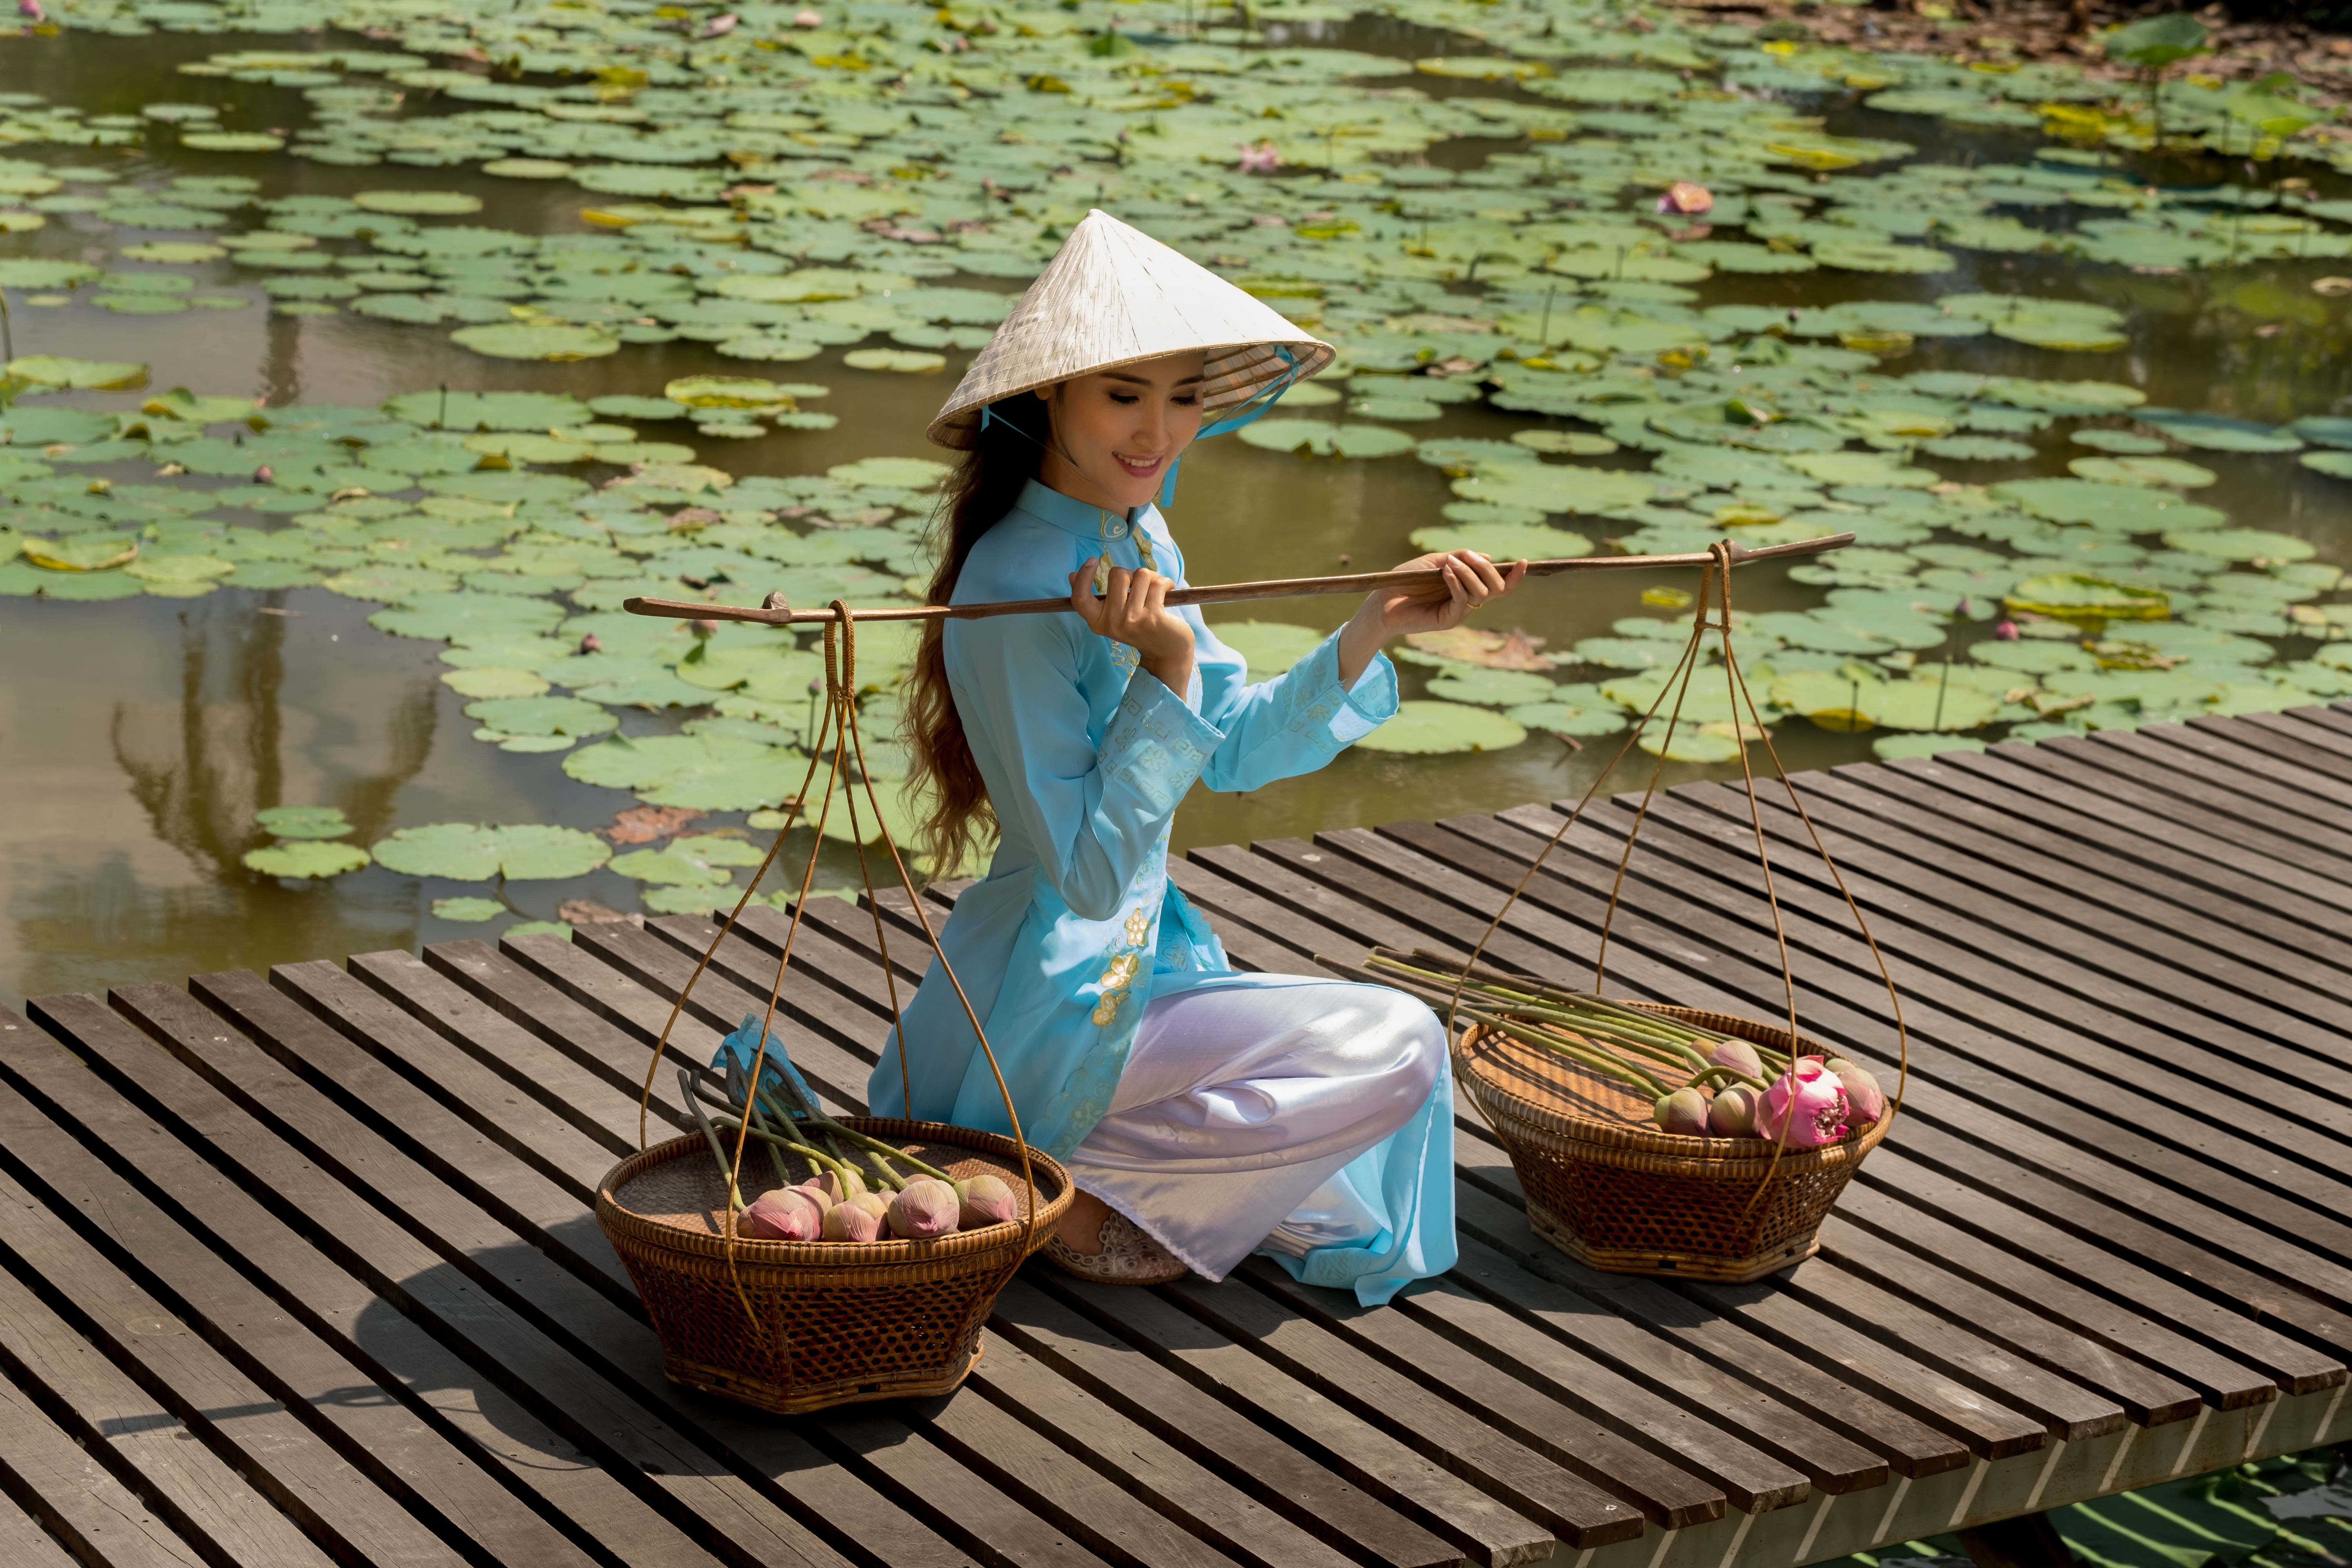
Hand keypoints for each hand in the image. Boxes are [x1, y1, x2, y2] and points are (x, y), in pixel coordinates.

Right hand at [1070, 558, 1194, 696]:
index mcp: (1098, 622)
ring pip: (1140, 575)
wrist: (1167, 653)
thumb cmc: (1140, 629)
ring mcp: (1133, 620)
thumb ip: (1096, 598)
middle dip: (1132, 574)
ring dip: (1152, 578)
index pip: (1080, 598)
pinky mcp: (1154, 617)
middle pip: (1117, 574)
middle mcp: (1113, 622)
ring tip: (1156, 591)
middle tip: (1141, 587)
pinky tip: (1168, 592)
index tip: (1092, 561)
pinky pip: (1158, 583)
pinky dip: (1166, 583)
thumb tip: (1071, 575)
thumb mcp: (1114, 616)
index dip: (1083, 576)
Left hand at [1337, 550, 1524, 685]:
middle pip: (1496, 589)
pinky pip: (1462, 602)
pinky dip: (1457, 584)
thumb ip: (1458, 557)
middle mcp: (1467, 601)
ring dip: (1470, 574)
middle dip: (1488, 570)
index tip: (1523, 562)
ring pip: (1481, 595)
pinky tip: (1446, 572)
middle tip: (1469, 557)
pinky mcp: (1447, 621)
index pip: (1499, 585)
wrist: (1382, 601)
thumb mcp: (1434, 561)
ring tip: (1451, 563)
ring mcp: (1458, 612)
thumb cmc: (1406, 581)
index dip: (1514, 576)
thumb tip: (1486, 557)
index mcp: (1467, 587)